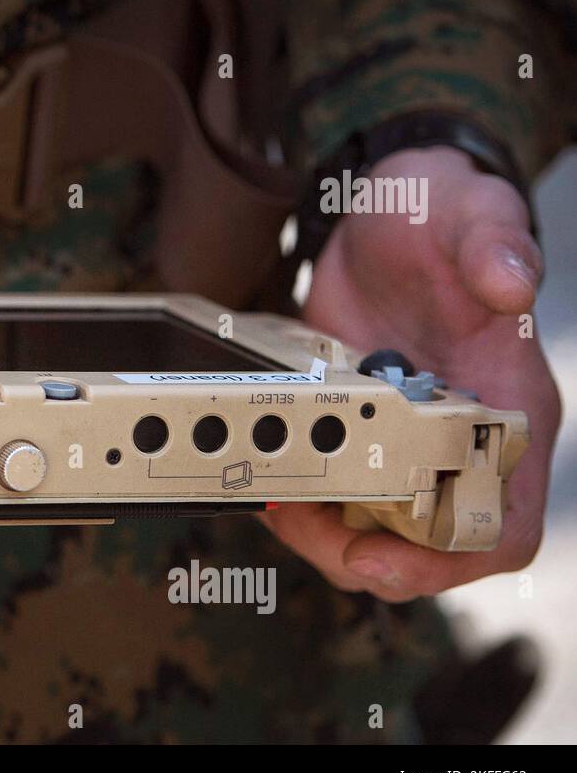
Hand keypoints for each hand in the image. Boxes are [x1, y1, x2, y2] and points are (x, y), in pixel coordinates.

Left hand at [262, 146, 560, 600]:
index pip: (502, 522)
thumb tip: (511, 282)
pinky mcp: (355, 434)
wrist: (383, 218)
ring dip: (318, 532)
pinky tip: (261, 476)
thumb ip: (495, 244)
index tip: (381, 557)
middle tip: (296, 520)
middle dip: (361, 555)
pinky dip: (296, 499)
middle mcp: (461, 441)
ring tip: (269, 496)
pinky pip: (332, 495)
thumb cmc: (443, 218)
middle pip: (428, 548)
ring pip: (372, 532)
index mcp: (509, 409)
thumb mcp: (471, 214)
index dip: (451, 558)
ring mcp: (404, 444)